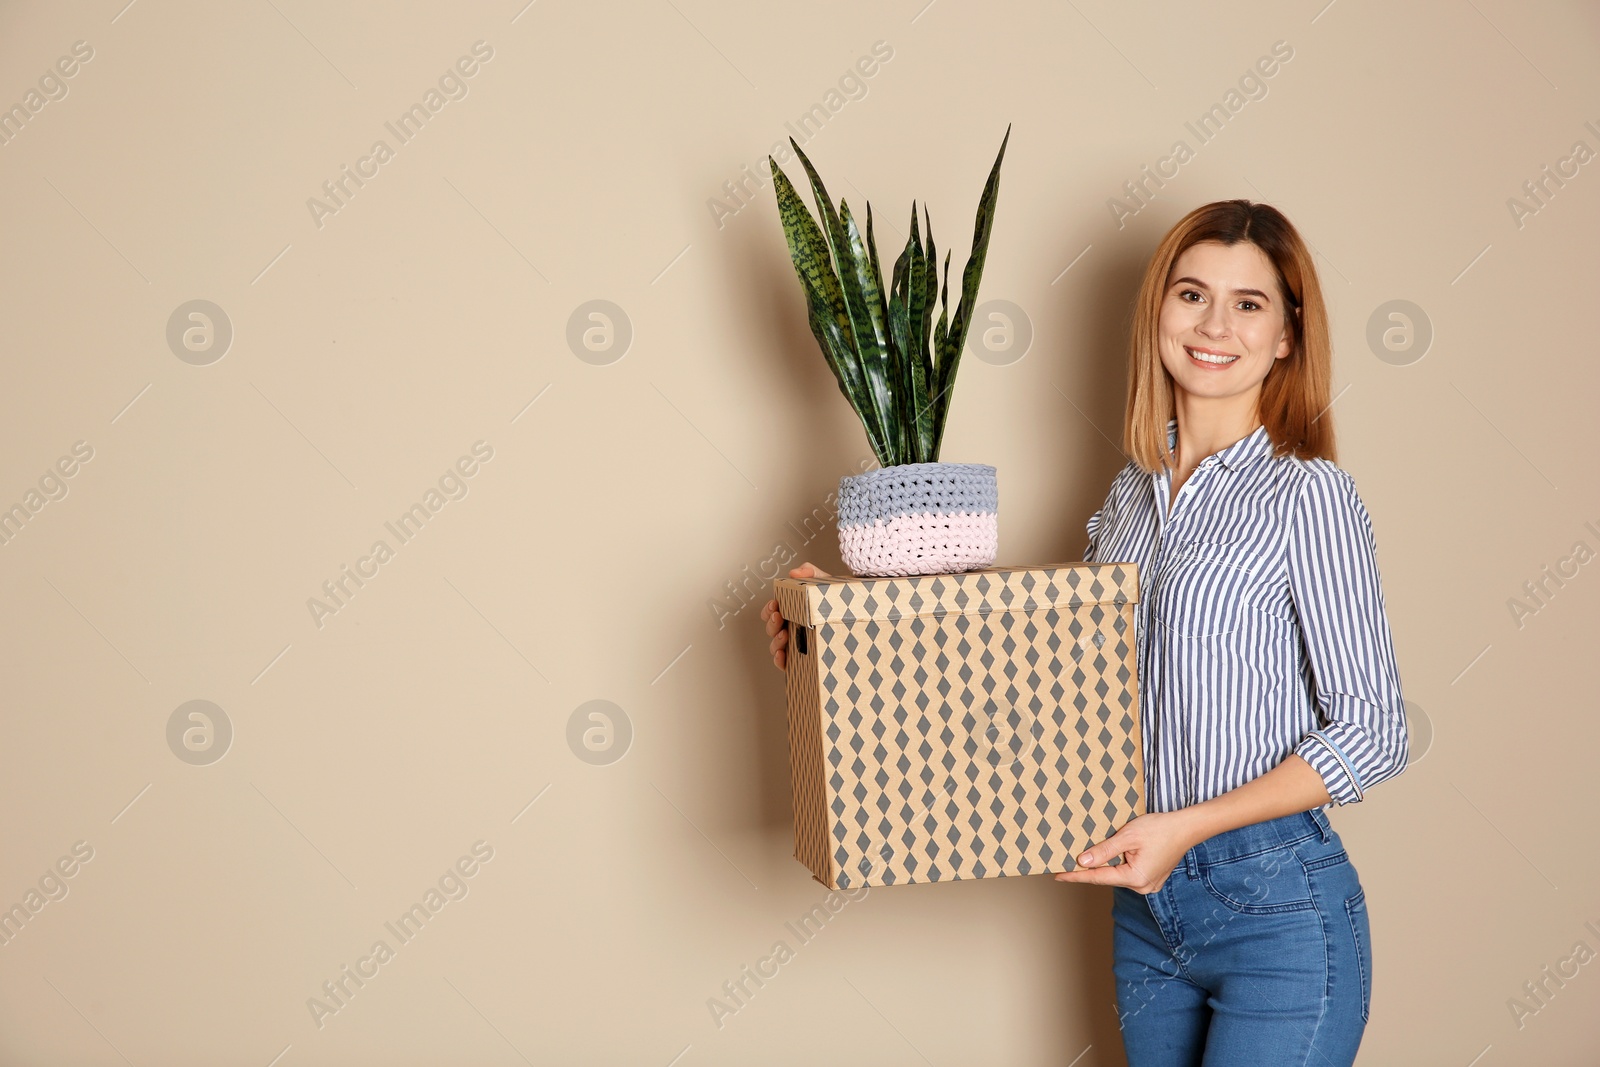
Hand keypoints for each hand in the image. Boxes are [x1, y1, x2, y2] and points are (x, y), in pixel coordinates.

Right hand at [760, 563, 831, 670]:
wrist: (860, 614)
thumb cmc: (837, 600)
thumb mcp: (824, 582)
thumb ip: (810, 572)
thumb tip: (794, 572)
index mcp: (792, 611)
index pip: (771, 612)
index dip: (768, 610)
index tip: (775, 604)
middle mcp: (791, 628)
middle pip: (771, 629)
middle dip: (771, 623)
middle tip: (779, 617)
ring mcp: (797, 644)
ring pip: (775, 647)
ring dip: (775, 642)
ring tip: (784, 635)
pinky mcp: (805, 658)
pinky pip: (787, 664)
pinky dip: (780, 661)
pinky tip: (783, 656)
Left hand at [1052, 812, 1196, 893]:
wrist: (1186, 827)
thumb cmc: (1159, 829)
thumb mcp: (1127, 837)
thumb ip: (1104, 851)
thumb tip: (1083, 862)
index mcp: (1135, 878)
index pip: (1098, 878)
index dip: (1076, 876)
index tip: (1058, 875)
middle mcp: (1142, 886)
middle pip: (1108, 877)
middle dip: (1088, 870)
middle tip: (1066, 863)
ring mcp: (1149, 884)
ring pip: (1118, 875)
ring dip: (1104, 867)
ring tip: (1084, 859)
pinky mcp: (1152, 878)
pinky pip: (1128, 873)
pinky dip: (1117, 866)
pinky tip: (1106, 858)